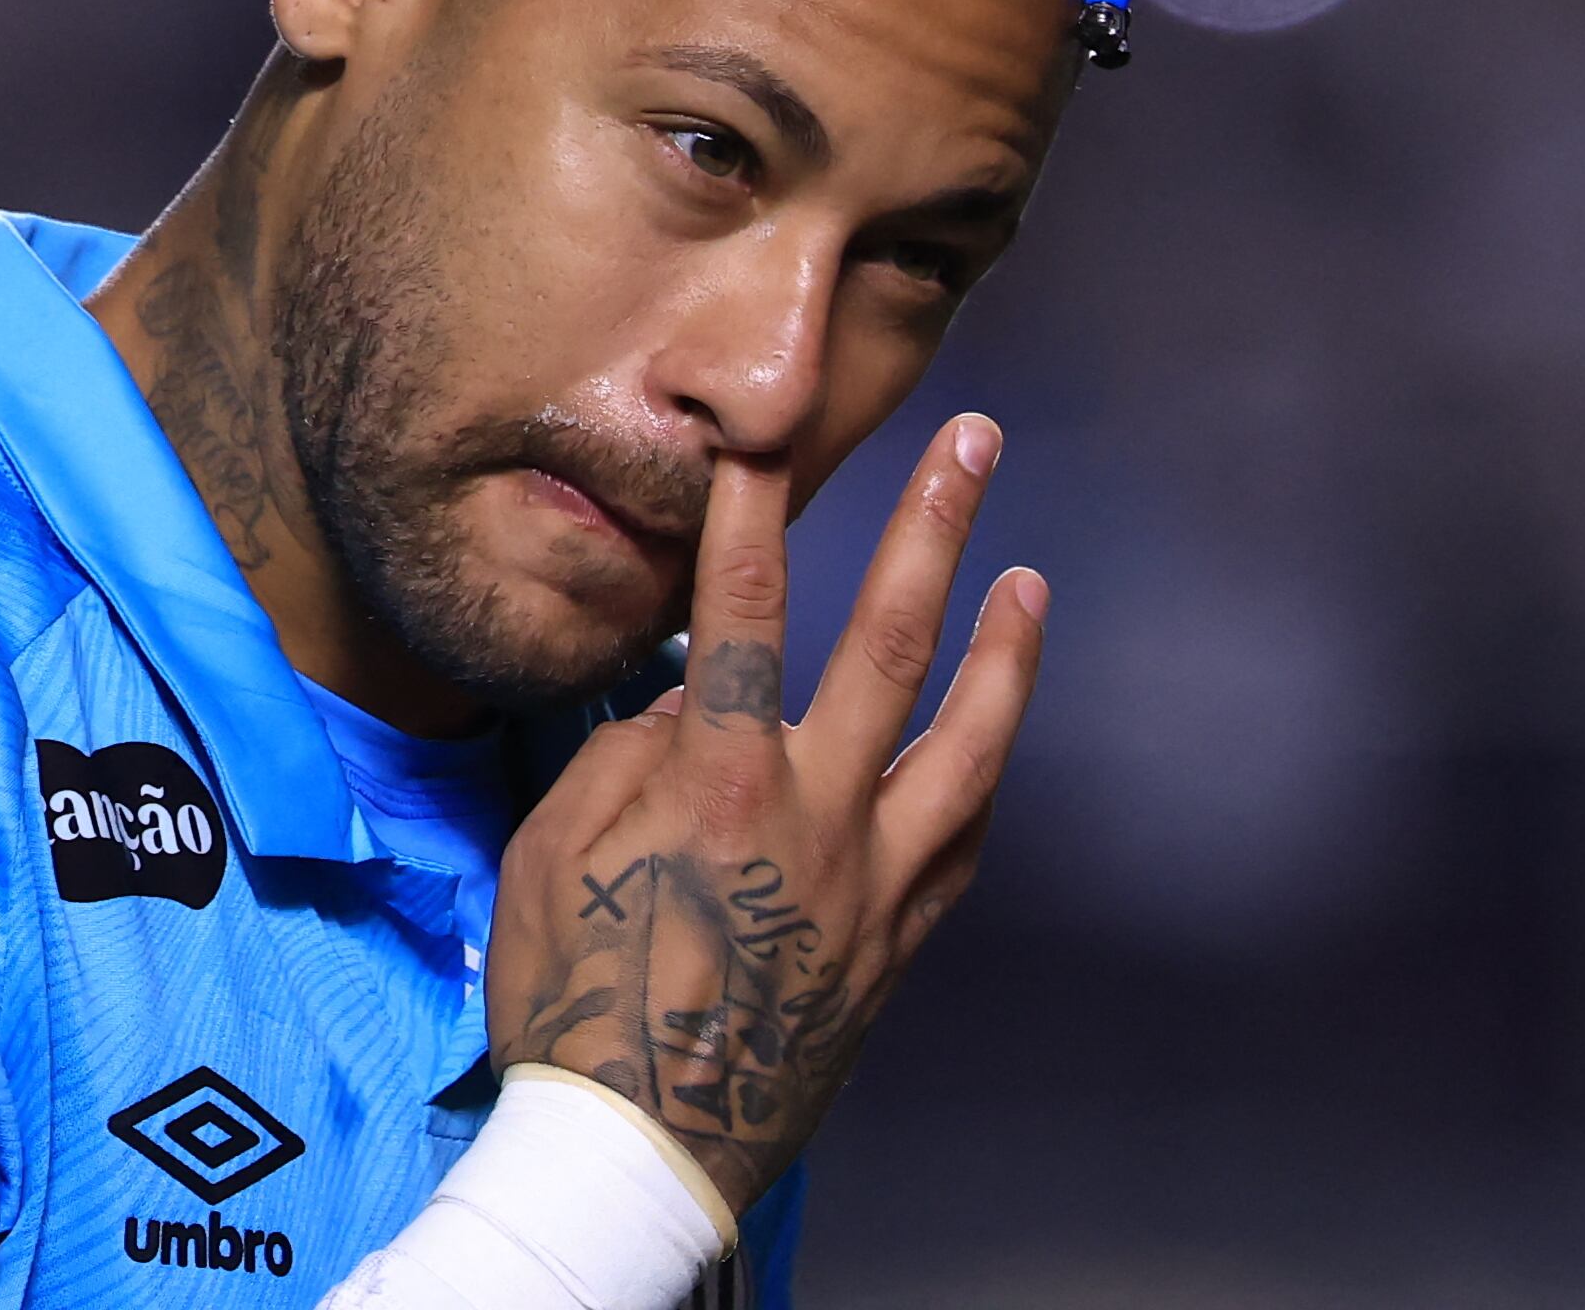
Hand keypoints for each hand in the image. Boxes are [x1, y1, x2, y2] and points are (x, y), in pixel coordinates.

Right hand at [485, 413, 1047, 1212]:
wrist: (642, 1153)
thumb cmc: (575, 1004)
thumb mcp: (553, 859)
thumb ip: (624, 757)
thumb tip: (692, 695)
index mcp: (722, 783)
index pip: (745, 610)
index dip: (753, 508)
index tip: (769, 430)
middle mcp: (818, 815)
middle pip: (892, 643)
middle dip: (936, 530)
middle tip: (975, 445)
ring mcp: (874, 881)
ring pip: (968, 744)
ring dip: (1006, 654)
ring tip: (1030, 582)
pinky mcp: (898, 943)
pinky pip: (960, 846)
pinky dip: (977, 782)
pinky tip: (988, 745)